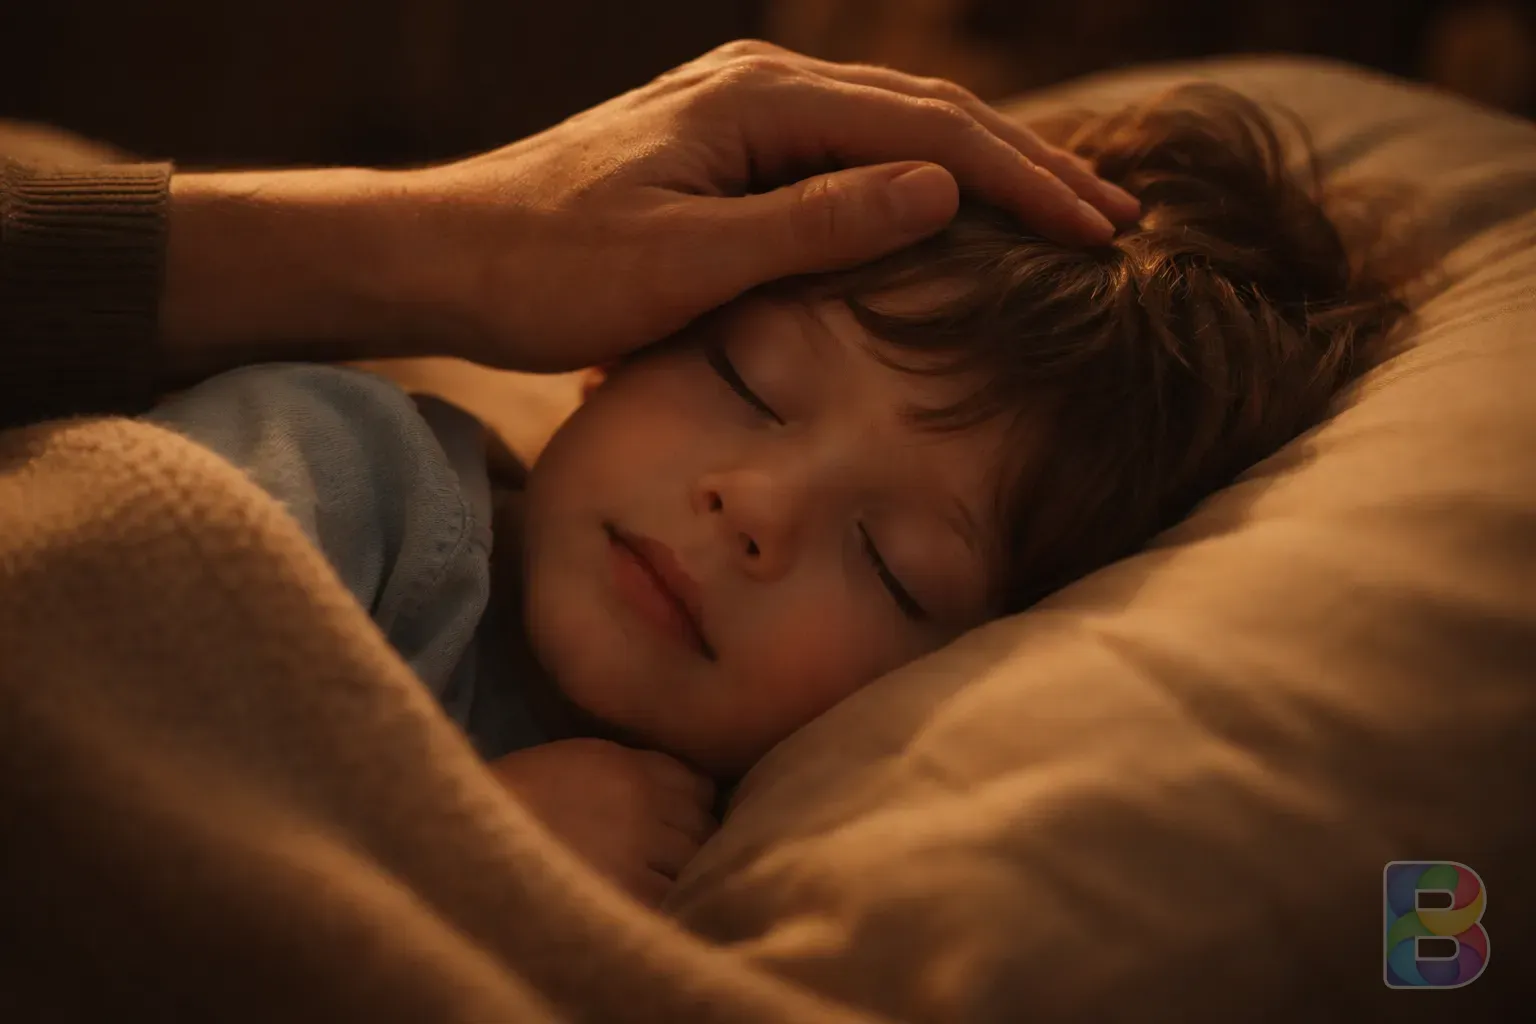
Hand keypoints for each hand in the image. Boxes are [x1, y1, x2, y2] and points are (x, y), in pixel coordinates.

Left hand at [159, 41, 1136, 382]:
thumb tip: (944, 192)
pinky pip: (849, 151)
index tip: (1103, 232)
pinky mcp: (724, 147)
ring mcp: (741, 111)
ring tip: (1063, 211)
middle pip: (928, 115)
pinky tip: (950, 208)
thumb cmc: (551, 269)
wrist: (444, 255)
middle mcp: (760, 87)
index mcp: (761, 103)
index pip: (931, 134)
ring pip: (895, 128)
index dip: (1026, 183)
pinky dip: (919, 178)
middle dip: (1029, 167)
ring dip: (983, 172)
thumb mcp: (689, 262)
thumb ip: (816, 224)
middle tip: (1118, 219)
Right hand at [488, 738, 717, 907]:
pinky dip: (662, 904)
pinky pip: (670, 899)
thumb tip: (687, 793)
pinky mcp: (627, 893)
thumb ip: (635, 770)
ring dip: (679, 875)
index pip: (700, 786)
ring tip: (648, 884)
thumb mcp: (582, 760)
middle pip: (702, 825)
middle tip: (662, 860)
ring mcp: (638, 849)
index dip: (691, 807)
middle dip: (689, 842)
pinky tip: (637, 904)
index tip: (677, 823)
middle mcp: (643, 802)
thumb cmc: (520, 800)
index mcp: (630, 766)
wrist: (468, 838)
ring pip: (693, 863)